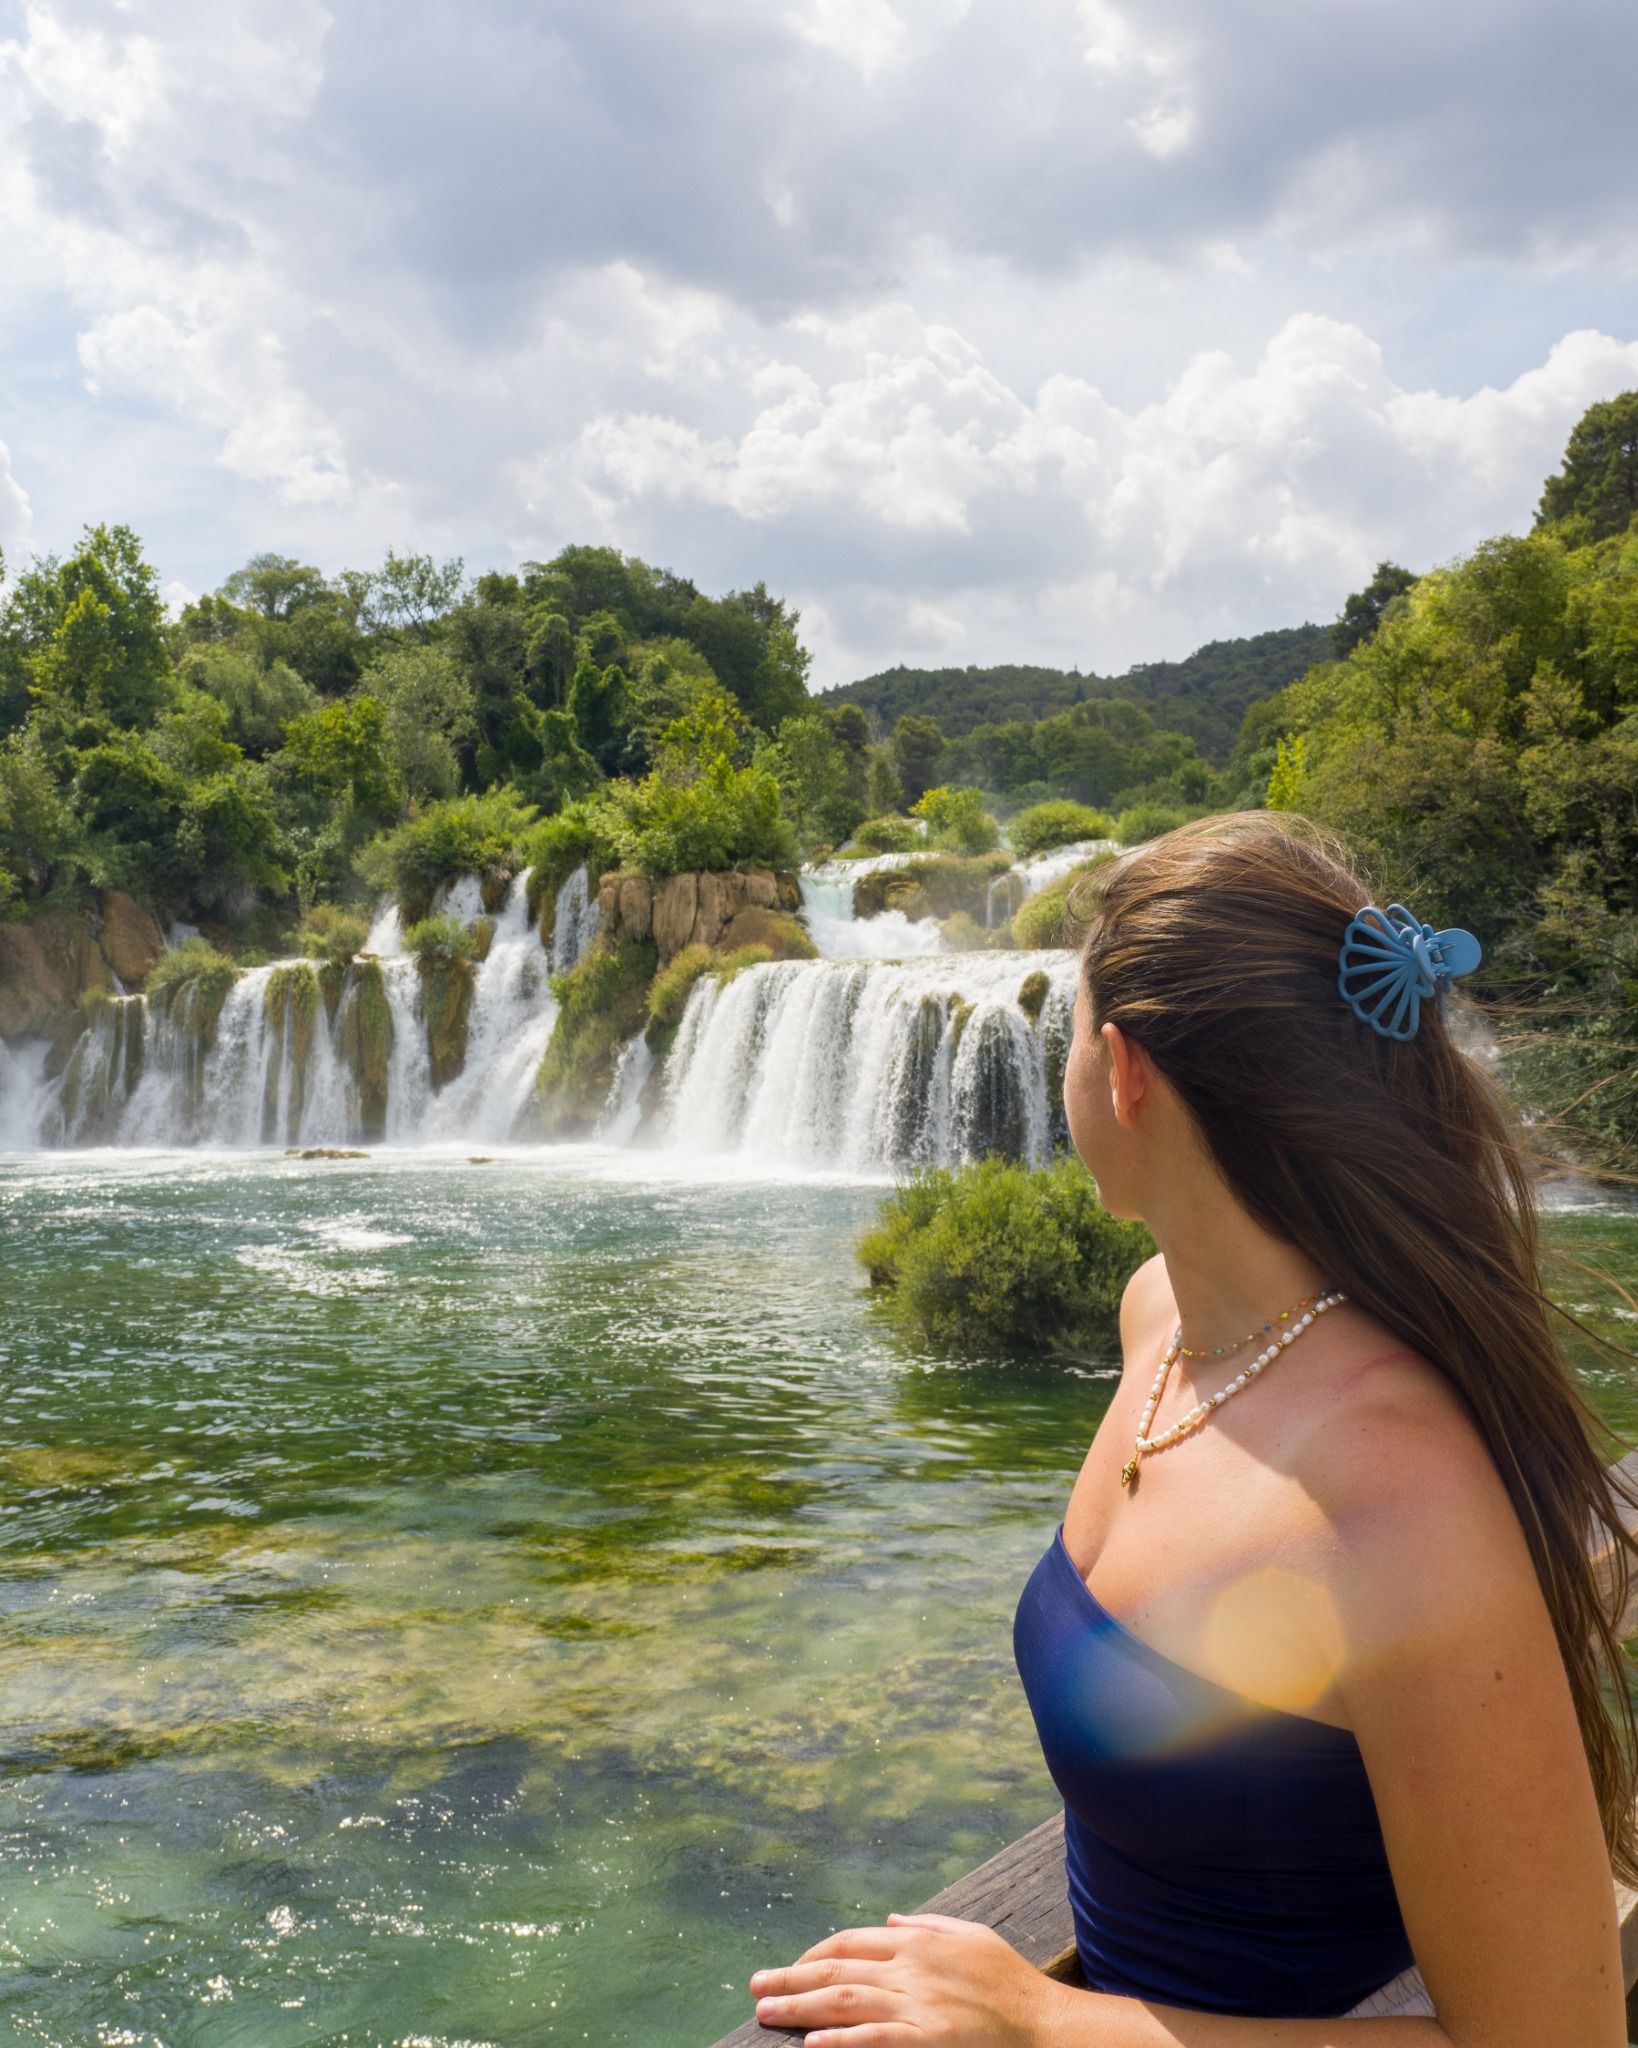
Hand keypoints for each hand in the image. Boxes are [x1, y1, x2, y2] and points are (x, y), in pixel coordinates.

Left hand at [748, 1909, 1065, 2046]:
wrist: (1041, 2023)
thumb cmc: (1008, 1979)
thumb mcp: (969, 1935)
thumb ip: (925, 1925)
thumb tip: (888, 1918)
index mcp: (916, 1941)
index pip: (851, 1941)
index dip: (815, 1953)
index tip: (792, 1966)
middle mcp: (910, 1967)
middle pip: (837, 1969)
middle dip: (791, 1977)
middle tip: (755, 1987)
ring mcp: (917, 2005)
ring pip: (846, 2001)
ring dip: (800, 2006)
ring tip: (767, 2013)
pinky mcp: (928, 2039)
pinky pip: (877, 2039)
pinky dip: (842, 2039)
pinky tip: (814, 2044)